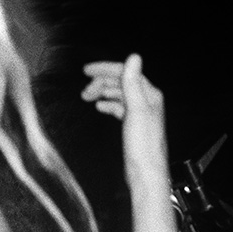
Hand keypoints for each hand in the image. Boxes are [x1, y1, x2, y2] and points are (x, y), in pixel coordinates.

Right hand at [81, 54, 167, 182]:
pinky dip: (108, 104)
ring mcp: (140, 113)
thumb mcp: (136, 111)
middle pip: (121, 83)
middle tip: (84, 91)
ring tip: (87, 97)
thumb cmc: (142, 147)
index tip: (86, 71)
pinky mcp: (133, 125)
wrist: (145, 174)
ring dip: (103, 92)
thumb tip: (133, 57)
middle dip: (101, 82)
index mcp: (149, 94)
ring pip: (119, 94)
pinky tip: (100, 107)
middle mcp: (146, 101)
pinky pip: (119, 107)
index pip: (125, 73)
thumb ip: (133, 84)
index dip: (105, 69)